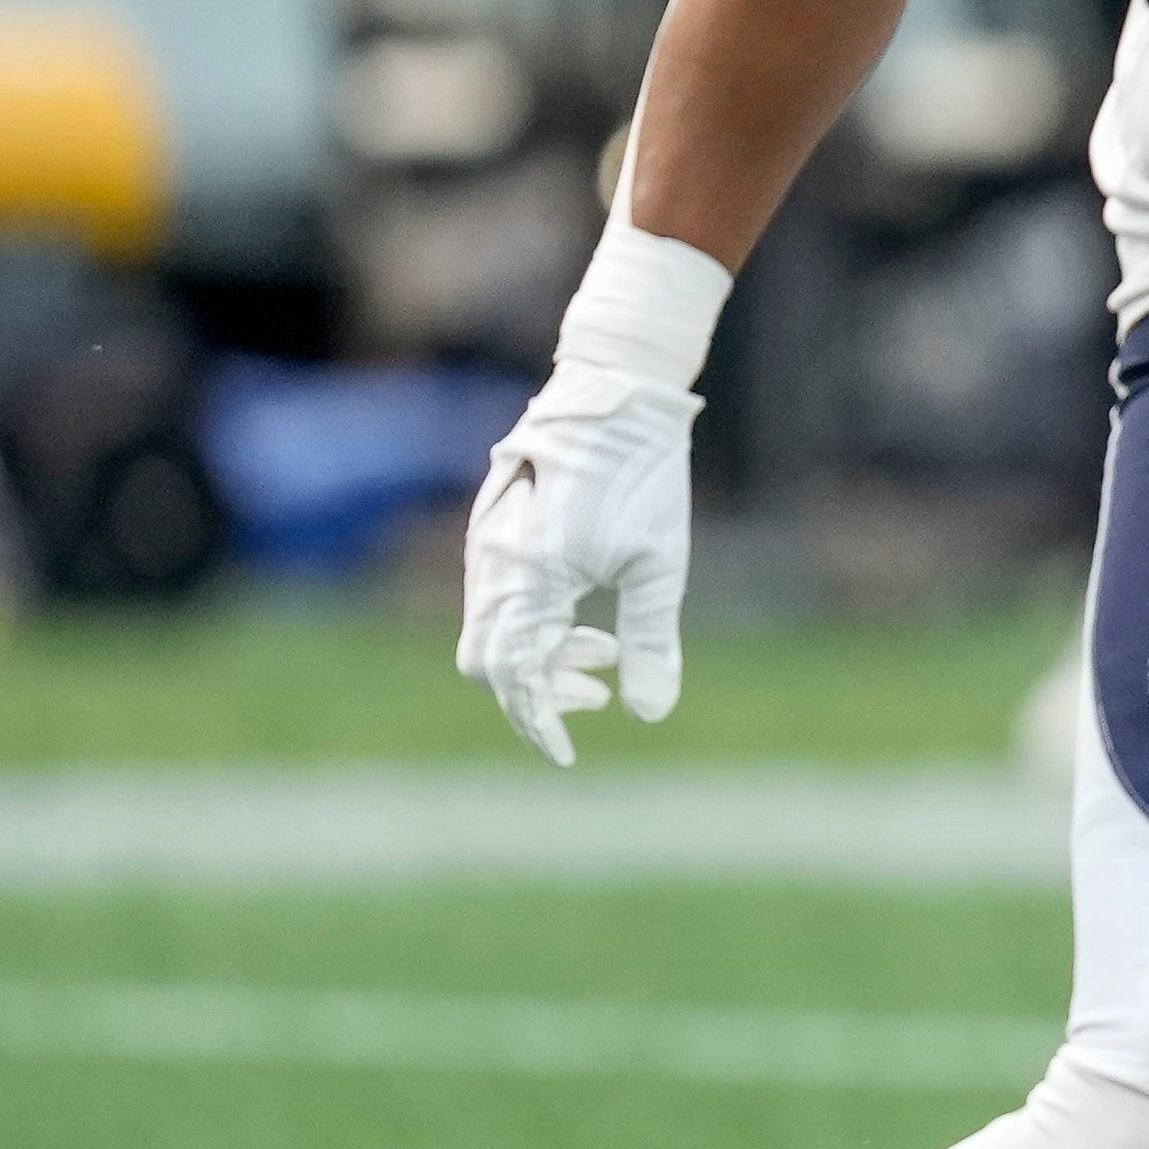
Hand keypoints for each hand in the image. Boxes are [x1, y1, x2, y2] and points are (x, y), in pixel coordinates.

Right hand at [456, 364, 696, 764]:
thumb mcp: (660, 564)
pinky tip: (587, 623)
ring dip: (543, 657)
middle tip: (600, 694)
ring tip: (607, 655)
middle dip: (539, 693)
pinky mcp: (496, 533)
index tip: (567, 754)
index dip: (538, 721)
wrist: (618, 394)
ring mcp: (487, 546)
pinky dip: (536, 626)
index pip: (513, 675)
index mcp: (527, 576)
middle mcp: (492, 564)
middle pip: (490, 662)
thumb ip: (651, 641)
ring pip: (494, 631)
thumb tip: (650, 713)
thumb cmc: (645, 475)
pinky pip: (498, 601)